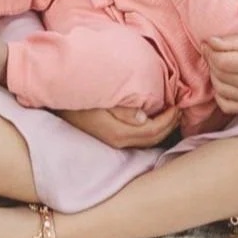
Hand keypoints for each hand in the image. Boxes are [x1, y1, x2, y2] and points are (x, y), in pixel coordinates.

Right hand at [59, 105, 180, 148]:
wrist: (57, 99)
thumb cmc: (80, 96)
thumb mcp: (102, 100)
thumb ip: (123, 109)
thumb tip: (144, 116)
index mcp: (118, 133)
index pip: (152, 131)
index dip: (168, 120)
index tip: (178, 105)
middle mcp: (118, 141)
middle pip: (152, 139)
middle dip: (169, 125)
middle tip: (180, 109)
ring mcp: (113, 141)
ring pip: (146, 140)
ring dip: (161, 128)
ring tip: (171, 114)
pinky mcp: (109, 136)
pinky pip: (137, 137)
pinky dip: (151, 129)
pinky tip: (154, 118)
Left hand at [203, 35, 237, 116]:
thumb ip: (228, 41)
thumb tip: (208, 43)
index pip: (220, 61)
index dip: (209, 52)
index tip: (207, 44)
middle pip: (219, 75)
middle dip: (211, 61)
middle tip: (213, 52)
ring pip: (219, 89)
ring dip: (214, 76)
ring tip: (220, 65)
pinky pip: (225, 105)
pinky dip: (220, 94)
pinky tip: (226, 82)